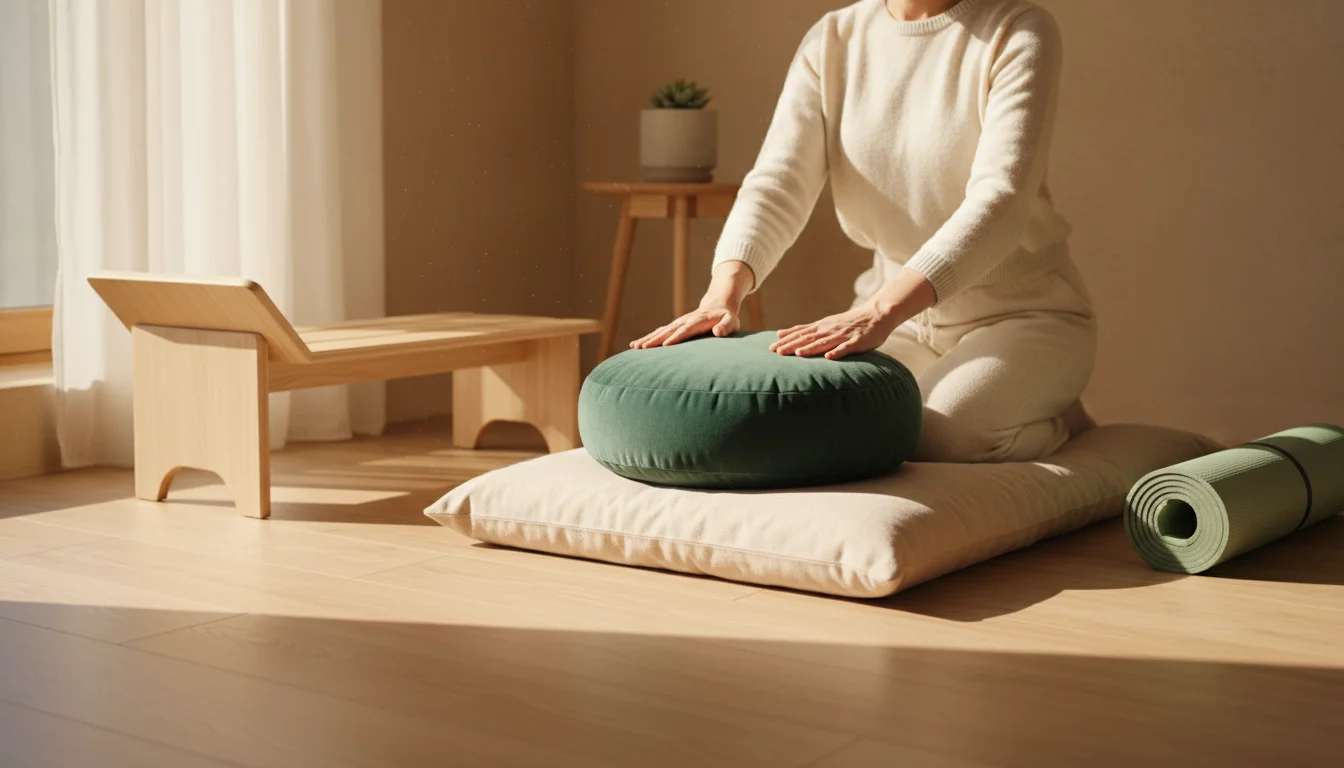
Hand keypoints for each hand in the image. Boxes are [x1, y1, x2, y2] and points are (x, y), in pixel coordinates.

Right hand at [630, 260, 754, 349]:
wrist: (717, 306)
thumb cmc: (726, 317)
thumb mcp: (732, 320)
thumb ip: (726, 326)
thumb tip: (718, 332)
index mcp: (698, 321)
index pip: (685, 330)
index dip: (676, 337)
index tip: (666, 345)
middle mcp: (684, 321)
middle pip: (668, 331)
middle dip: (655, 339)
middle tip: (643, 348)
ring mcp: (677, 323)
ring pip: (660, 331)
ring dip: (647, 339)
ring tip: (635, 347)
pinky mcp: (674, 327)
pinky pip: (659, 332)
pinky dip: (648, 338)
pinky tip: (636, 345)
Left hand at [769, 301, 898, 359]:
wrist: (876, 315)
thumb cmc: (850, 322)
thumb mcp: (825, 324)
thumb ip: (806, 330)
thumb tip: (783, 334)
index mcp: (821, 327)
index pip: (800, 333)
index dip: (786, 340)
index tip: (771, 348)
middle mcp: (829, 330)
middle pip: (808, 338)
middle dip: (793, 345)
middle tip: (777, 352)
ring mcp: (843, 335)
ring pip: (824, 342)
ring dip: (811, 348)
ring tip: (798, 353)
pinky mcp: (857, 341)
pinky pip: (846, 347)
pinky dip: (837, 351)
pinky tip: (829, 357)